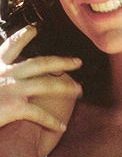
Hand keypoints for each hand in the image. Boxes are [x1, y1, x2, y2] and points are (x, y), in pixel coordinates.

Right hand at [0, 25, 82, 156]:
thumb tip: (2, 79)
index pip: (10, 45)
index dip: (23, 36)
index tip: (34, 29)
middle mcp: (5, 73)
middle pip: (41, 62)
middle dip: (62, 61)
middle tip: (78, 61)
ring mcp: (11, 88)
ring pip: (47, 84)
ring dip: (66, 87)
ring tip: (79, 90)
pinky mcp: (13, 106)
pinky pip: (38, 113)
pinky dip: (50, 121)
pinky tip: (61, 127)